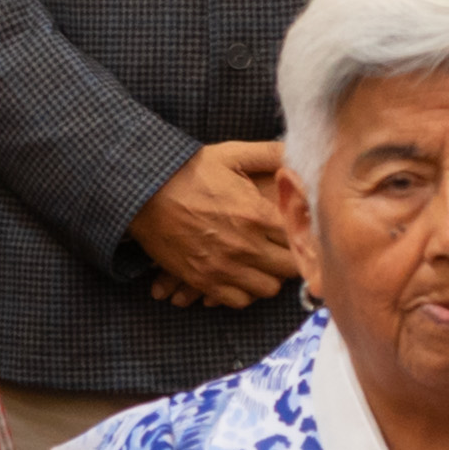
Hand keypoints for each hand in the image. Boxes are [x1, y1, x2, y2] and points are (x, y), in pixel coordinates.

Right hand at [130, 142, 300, 305]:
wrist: (144, 192)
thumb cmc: (189, 171)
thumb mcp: (232, 154)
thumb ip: (270, 153)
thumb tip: (300, 149)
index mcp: (257, 214)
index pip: (301, 237)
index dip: (305, 234)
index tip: (301, 230)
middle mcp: (246, 245)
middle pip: (291, 267)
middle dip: (292, 257)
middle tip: (284, 247)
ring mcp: (224, 266)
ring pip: (268, 289)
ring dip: (270, 276)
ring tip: (263, 261)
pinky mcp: (204, 281)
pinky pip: (239, 300)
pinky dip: (244, 291)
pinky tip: (241, 274)